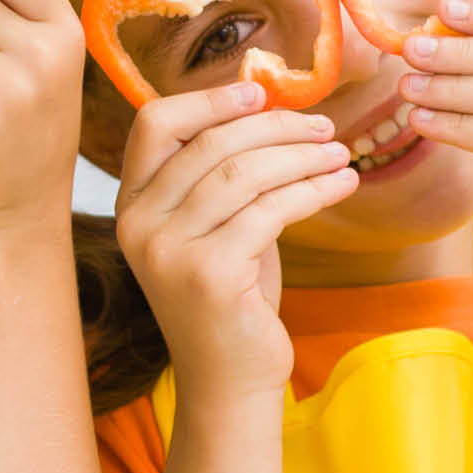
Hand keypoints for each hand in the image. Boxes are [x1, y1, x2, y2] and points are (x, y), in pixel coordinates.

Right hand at [114, 86, 356, 400]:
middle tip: (324, 127)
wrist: (229, 380)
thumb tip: (267, 105)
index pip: (155, 124)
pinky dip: (314, 190)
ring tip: (339, 154)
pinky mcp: (209, 275)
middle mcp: (139, 225)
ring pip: (244, 173)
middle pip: (210, 144)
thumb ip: (222, 174)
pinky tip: (340, 185)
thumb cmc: (231, 298)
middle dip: (276, 127)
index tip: (259, 93)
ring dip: (302, 157)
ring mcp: (168, 251)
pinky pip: (271, 210)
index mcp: (132, 205)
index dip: (208, 100)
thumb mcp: (216, 226)